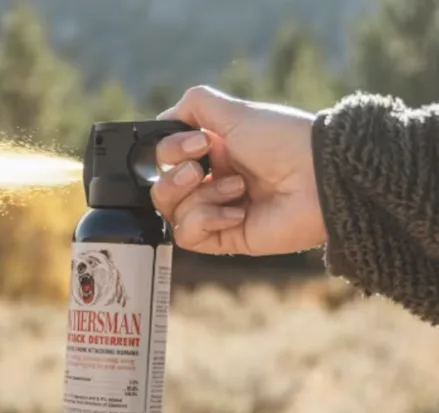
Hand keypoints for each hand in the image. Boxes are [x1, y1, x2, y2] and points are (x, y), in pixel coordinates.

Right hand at [151, 85, 327, 255]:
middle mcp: (212, 181)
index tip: (199, 144)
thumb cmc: (284, 141)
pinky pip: (189, 236)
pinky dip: (206, 221)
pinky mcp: (226, 237)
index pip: (165, 158)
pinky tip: (237, 213)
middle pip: (161, 188)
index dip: (171, 152)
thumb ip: (196, 104)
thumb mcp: (237, 112)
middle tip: (201, 171)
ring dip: (201, 198)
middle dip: (174, 179)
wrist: (319, 177)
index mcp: (213, 151)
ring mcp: (218, 211)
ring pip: (172, 213)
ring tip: (237, 189)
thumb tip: (164, 118)